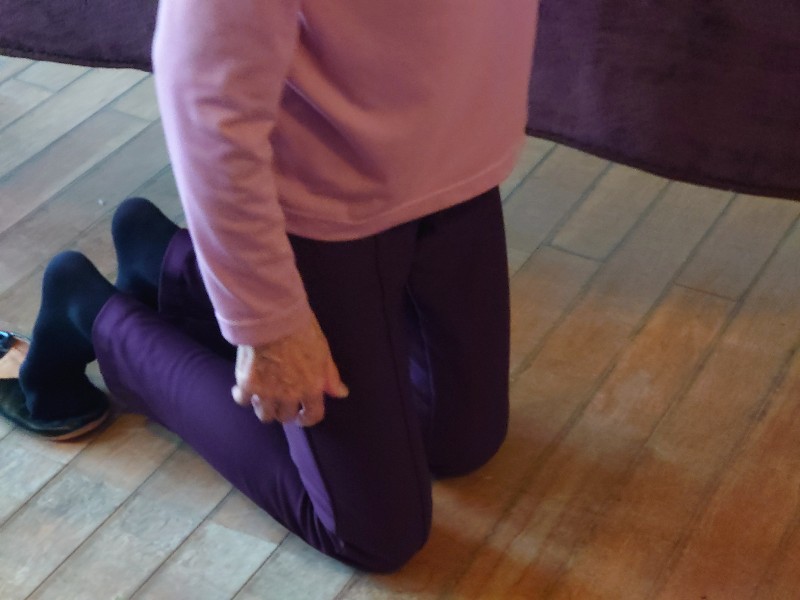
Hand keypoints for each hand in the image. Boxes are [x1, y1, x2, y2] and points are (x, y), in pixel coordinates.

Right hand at [231, 315, 348, 426]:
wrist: (272, 317)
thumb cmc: (301, 330)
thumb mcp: (324, 352)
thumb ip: (330, 376)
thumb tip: (341, 393)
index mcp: (311, 388)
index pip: (312, 416)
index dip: (307, 418)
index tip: (302, 416)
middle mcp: (289, 395)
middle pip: (285, 417)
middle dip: (286, 411)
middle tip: (282, 400)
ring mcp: (267, 392)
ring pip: (264, 415)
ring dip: (265, 407)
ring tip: (264, 397)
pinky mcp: (247, 384)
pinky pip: (243, 400)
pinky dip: (243, 397)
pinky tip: (243, 390)